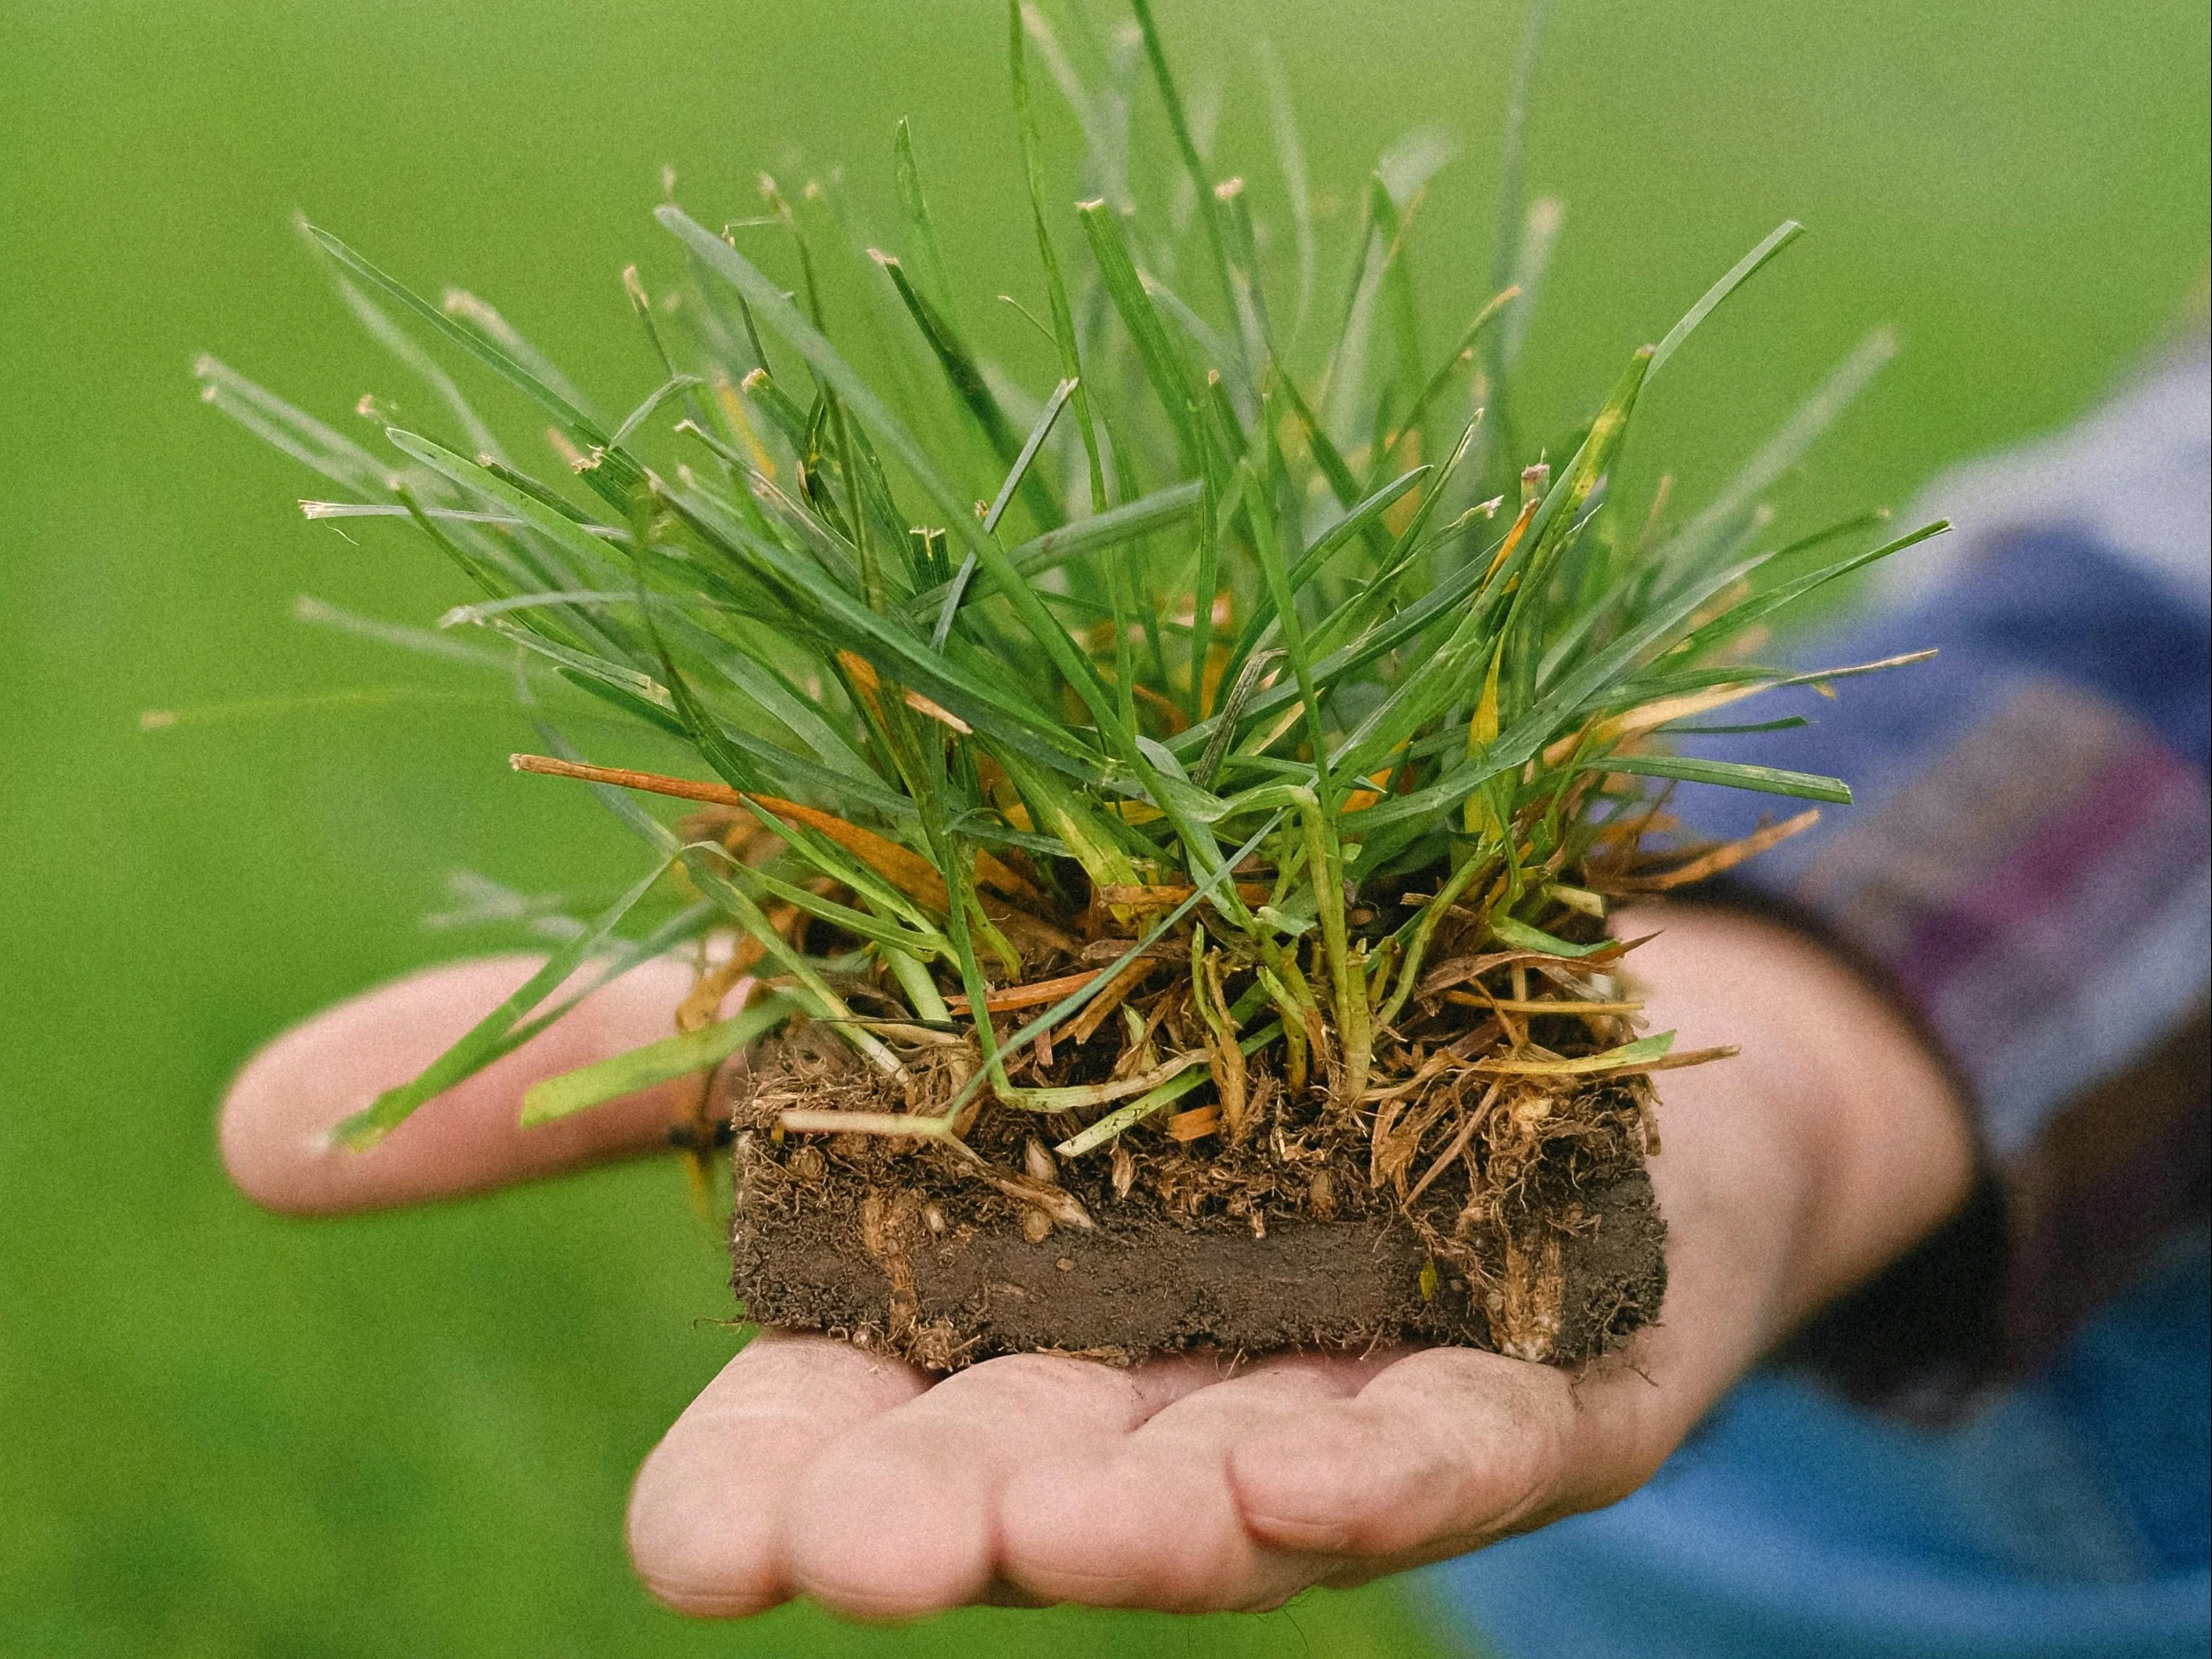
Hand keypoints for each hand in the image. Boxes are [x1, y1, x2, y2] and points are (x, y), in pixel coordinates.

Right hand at [221, 907, 1971, 1618]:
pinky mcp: (1513, 1362)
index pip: (824, 1438)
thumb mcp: (834, 998)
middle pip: (1020, 1475)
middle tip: (868, 1546)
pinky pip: (1470, 1434)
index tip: (691, 1542)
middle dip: (944, 1520)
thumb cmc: (1095, 999)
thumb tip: (250, 1136)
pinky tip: (1344, 1473)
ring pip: (1234, 1481)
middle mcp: (1126, 1382)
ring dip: (1165, 1520)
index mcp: (958, 1320)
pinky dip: (1406, 1458)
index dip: (758, 1496)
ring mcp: (1325, 1381)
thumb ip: (591, 1070)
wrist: (1426, 931)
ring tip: (1107, 1537)